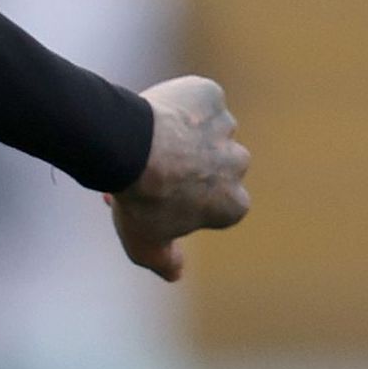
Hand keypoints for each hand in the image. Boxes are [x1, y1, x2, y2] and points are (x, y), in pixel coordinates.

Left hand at [108, 76, 249, 280]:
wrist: (128, 148)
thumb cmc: (139, 201)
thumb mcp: (146, 246)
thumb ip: (165, 263)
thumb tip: (175, 274)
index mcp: (234, 204)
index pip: (218, 204)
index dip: (189, 201)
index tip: (162, 198)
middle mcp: (240, 163)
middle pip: (216, 165)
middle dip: (190, 166)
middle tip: (151, 168)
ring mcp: (227, 126)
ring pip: (208, 129)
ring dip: (186, 133)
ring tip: (148, 140)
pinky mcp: (210, 95)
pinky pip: (198, 98)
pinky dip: (182, 102)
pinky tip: (157, 113)